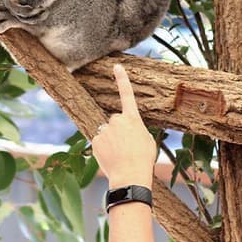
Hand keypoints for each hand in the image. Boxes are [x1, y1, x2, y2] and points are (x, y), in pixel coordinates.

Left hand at [91, 64, 156, 188]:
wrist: (130, 175)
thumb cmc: (143, 159)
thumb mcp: (147, 140)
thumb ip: (136, 130)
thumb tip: (127, 131)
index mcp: (133, 119)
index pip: (127, 94)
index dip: (122, 79)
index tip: (117, 66)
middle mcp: (117, 120)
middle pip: (115, 121)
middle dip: (118, 131)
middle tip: (127, 147)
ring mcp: (104, 129)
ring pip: (106, 132)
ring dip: (110, 141)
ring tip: (119, 154)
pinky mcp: (95, 140)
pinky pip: (99, 142)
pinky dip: (103, 149)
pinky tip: (111, 158)